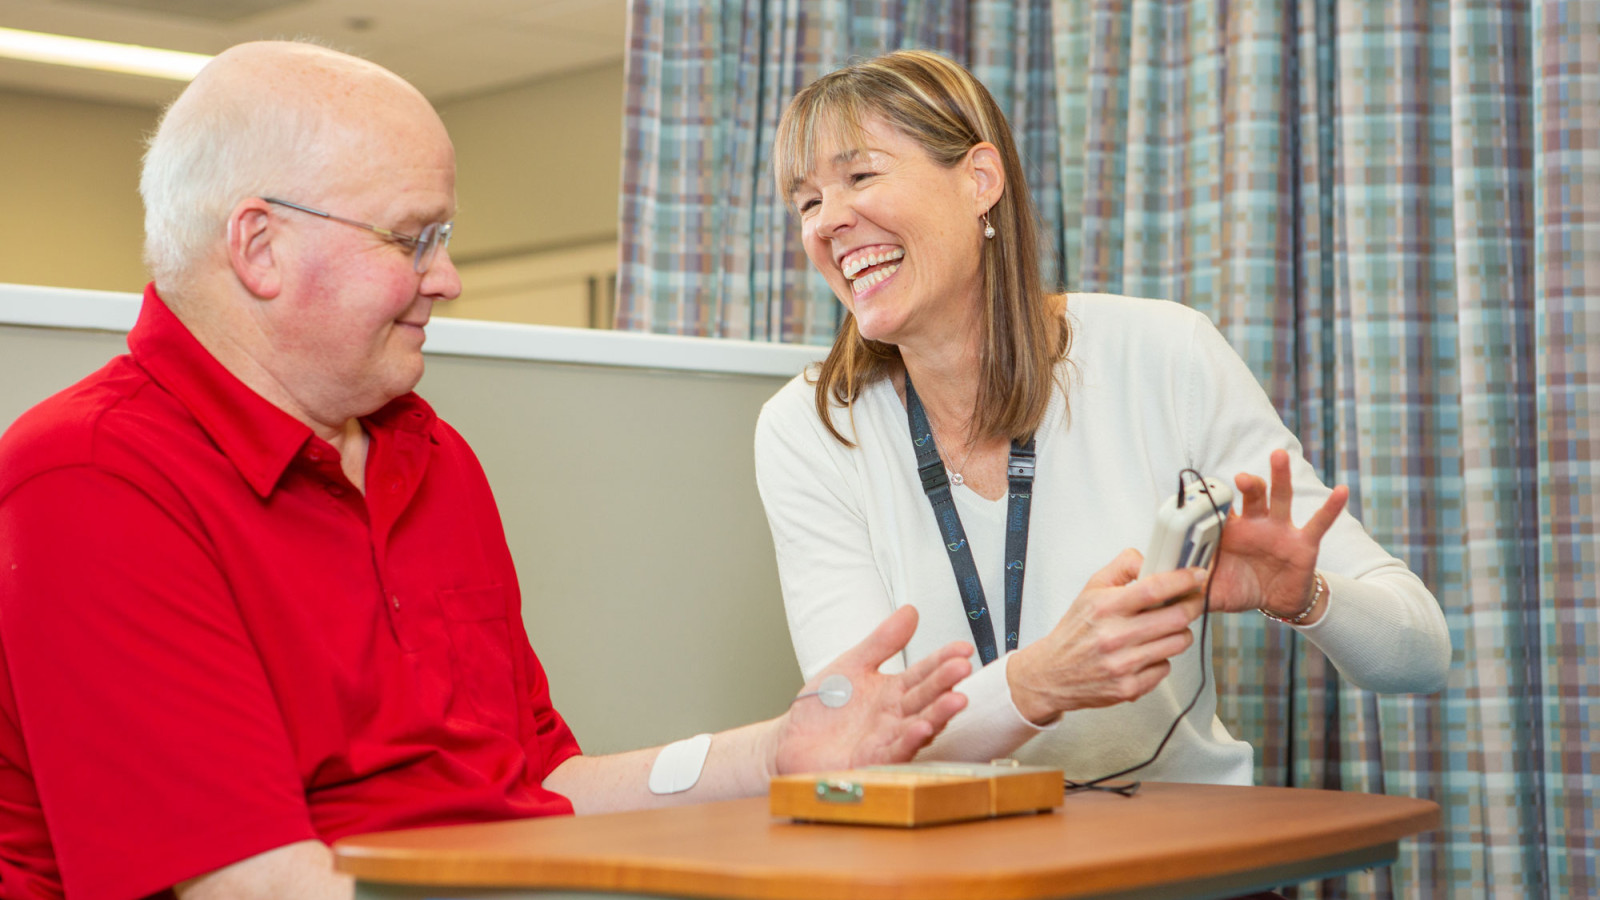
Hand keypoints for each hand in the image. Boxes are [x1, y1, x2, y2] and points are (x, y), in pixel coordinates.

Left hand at [773, 606, 971, 774]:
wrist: (792, 741)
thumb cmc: (825, 707)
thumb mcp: (853, 665)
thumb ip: (883, 641)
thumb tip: (910, 611)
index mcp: (894, 691)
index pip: (925, 672)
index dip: (944, 659)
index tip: (963, 648)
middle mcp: (896, 716)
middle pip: (926, 697)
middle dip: (946, 682)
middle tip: (963, 667)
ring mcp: (887, 739)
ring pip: (919, 725)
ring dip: (938, 714)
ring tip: (956, 699)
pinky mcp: (871, 761)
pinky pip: (894, 751)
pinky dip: (909, 741)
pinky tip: (921, 728)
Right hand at [1007, 549, 1207, 723]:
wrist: (1052, 674)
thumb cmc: (1074, 632)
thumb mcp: (1090, 590)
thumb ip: (1122, 568)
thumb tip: (1150, 560)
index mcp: (1105, 608)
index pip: (1153, 589)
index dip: (1182, 580)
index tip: (1196, 576)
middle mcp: (1114, 636)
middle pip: (1176, 617)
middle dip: (1192, 605)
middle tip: (1192, 600)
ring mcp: (1123, 664)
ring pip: (1177, 643)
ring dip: (1179, 632)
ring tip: (1165, 628)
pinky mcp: (1130, 688)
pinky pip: (1165, 668)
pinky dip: (1161, 659)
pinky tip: (1146, 653)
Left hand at [1207, 449, 1346, 619]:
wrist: (1275, 602)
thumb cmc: (1242, 588)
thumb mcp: (1214, 591)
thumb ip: (1192, 590)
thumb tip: (1166, 594)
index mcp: (1229, 533)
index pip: (1218, 512)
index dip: (1211, 506)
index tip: (1200, 500)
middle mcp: (1254, 525)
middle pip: (1250, 497)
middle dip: (1246, 484)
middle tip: (1241, 477)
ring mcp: (1279, 530)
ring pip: (1279, 499)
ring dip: (1279, 477)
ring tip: (1278, 456)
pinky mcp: (1303, 542)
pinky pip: (1318, 522)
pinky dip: (1330, 507)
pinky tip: (1341, 491)